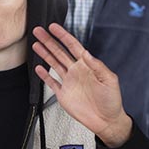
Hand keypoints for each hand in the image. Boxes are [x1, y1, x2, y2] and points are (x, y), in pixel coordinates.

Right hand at [32, 23, 133, 145]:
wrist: (107, 120)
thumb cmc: (112, 101)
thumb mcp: (109, 80)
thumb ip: (97, 66)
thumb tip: (86, 54)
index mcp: (88, 66)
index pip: (73, 46)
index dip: (63, 36)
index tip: (54, 27)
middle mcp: (77, 71)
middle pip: (60, 52)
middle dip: (49, 41)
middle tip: (39, 31)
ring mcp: (69, 82)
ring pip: (54, 63)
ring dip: (45, 53)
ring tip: (36, 44)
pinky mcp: (63, 94)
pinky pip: (51, 82)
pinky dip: (44, 75)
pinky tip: (38, 67)